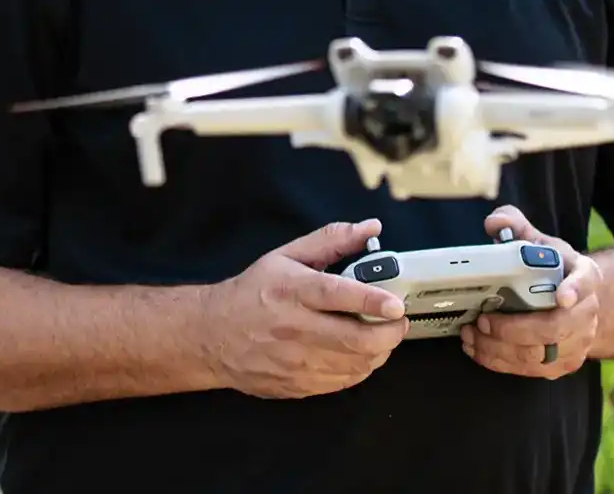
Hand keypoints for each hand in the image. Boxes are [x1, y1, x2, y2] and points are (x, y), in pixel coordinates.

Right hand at [200, 218, 409, 398]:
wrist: (214, 335)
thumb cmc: (254, 291)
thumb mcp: (288, 255)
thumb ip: (331, 240)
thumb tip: (370, 228)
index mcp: (293, 290)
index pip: (336, 295)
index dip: (371, 300)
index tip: (395, 304)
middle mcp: (295, 328)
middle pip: (353, 339)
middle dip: (389, 334)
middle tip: (399, 321)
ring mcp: (295, 362)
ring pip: (353, 365)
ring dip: (379, 352)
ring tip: (383, 336)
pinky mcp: (296, 385)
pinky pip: (341, 383)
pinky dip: (360, 369)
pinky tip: (361, 354)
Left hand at [461, 205, 601, 380]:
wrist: (574, 304)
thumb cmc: (553, 270)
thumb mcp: (539, 242)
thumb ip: (515, 226)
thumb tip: (493, 223)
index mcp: (584, 275)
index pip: (585, 280)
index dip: (575, 290)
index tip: (561, 297)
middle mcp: (585, 314)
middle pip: (556, 328)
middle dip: (515, 328)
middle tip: (484, 320)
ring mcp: (576, 344)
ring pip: (539, 355)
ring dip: (500, 349)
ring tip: (471, 335)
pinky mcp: (560, 366)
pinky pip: (530, 370)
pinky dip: (500, 362)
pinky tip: (477, 349)